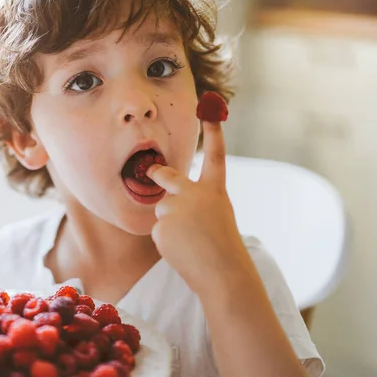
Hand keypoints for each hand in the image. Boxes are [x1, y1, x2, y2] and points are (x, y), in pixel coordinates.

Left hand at [147, 97, 247, 291]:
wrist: (221, 273)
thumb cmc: (223, 247)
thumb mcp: (217, 215)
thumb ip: (196, 201)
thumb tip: (168, 202)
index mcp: (214, 190)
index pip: (215, 153)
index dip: (212, 129)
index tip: (211, 103)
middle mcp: (193, 193)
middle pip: (167, 175)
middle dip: (157, 172)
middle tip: (152, 170)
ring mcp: (175, 208)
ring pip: (163, 211)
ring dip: (171, 224)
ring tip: (190, 242)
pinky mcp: (161, 226)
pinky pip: (159, 230)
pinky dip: (167, 241)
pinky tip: (182, 250)